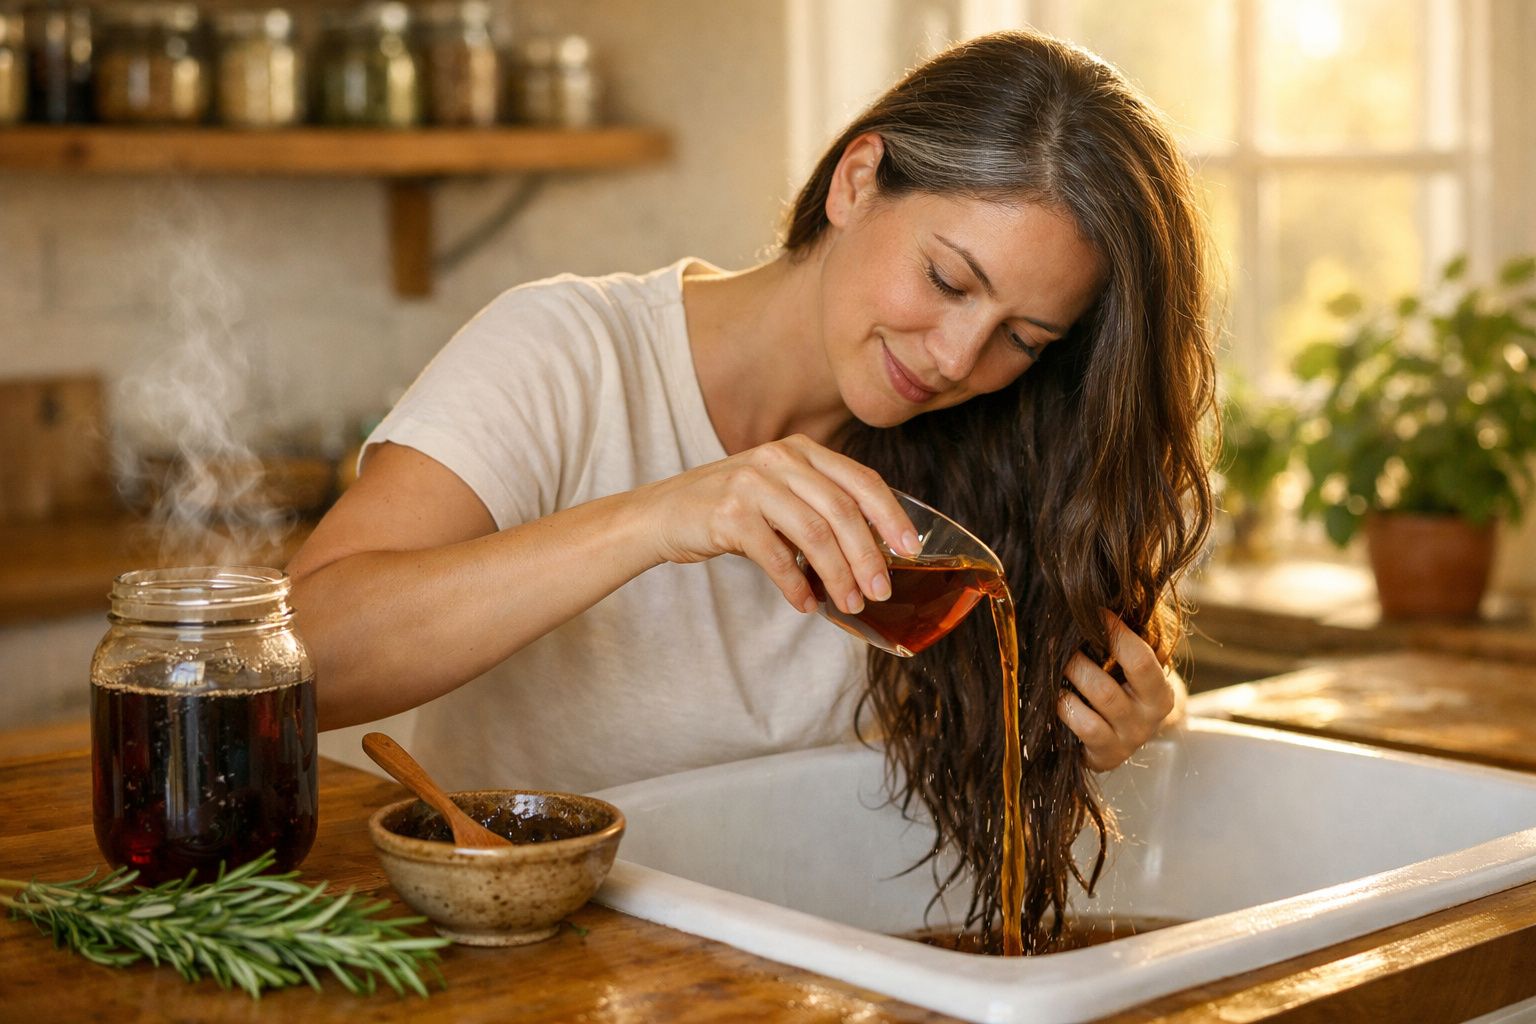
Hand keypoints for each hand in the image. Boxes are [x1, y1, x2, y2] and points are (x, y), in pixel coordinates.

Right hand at [637, 434, 920, 615]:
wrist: (661, 514)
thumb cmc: (728, 509)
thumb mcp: (778, 491)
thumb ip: (819, 505)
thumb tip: (874, 552)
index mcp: (800, 450)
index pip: (860, 479)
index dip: (891, 516)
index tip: (910, 550)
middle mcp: (779, 458)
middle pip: (842, 511)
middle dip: (868, 557)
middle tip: (880, 591)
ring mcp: (752, 483)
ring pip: (814, 535)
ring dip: (838, 576)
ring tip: (848, 604)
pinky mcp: (728, 514)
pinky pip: (776, 557)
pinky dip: (796, 585)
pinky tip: (806, 604)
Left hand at [1057, 610, 1179, 771]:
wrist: (1124, 736)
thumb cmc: (1124, 688)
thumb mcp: (1133, 667)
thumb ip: (1125, 639)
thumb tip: (1094, 601)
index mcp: (1160, 693)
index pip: (1140, 660)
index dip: (1115, 633)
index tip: (1093, 611)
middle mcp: (1147, 720)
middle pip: (1105, 688)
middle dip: (1076, 661)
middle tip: (1056, 642)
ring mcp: (1125, 741)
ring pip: (1086, 709)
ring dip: (1066, 681)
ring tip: (1051, 664)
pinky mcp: (1104, 757)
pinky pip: (1080, 728)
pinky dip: (1062, 706)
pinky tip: (1052, 694)